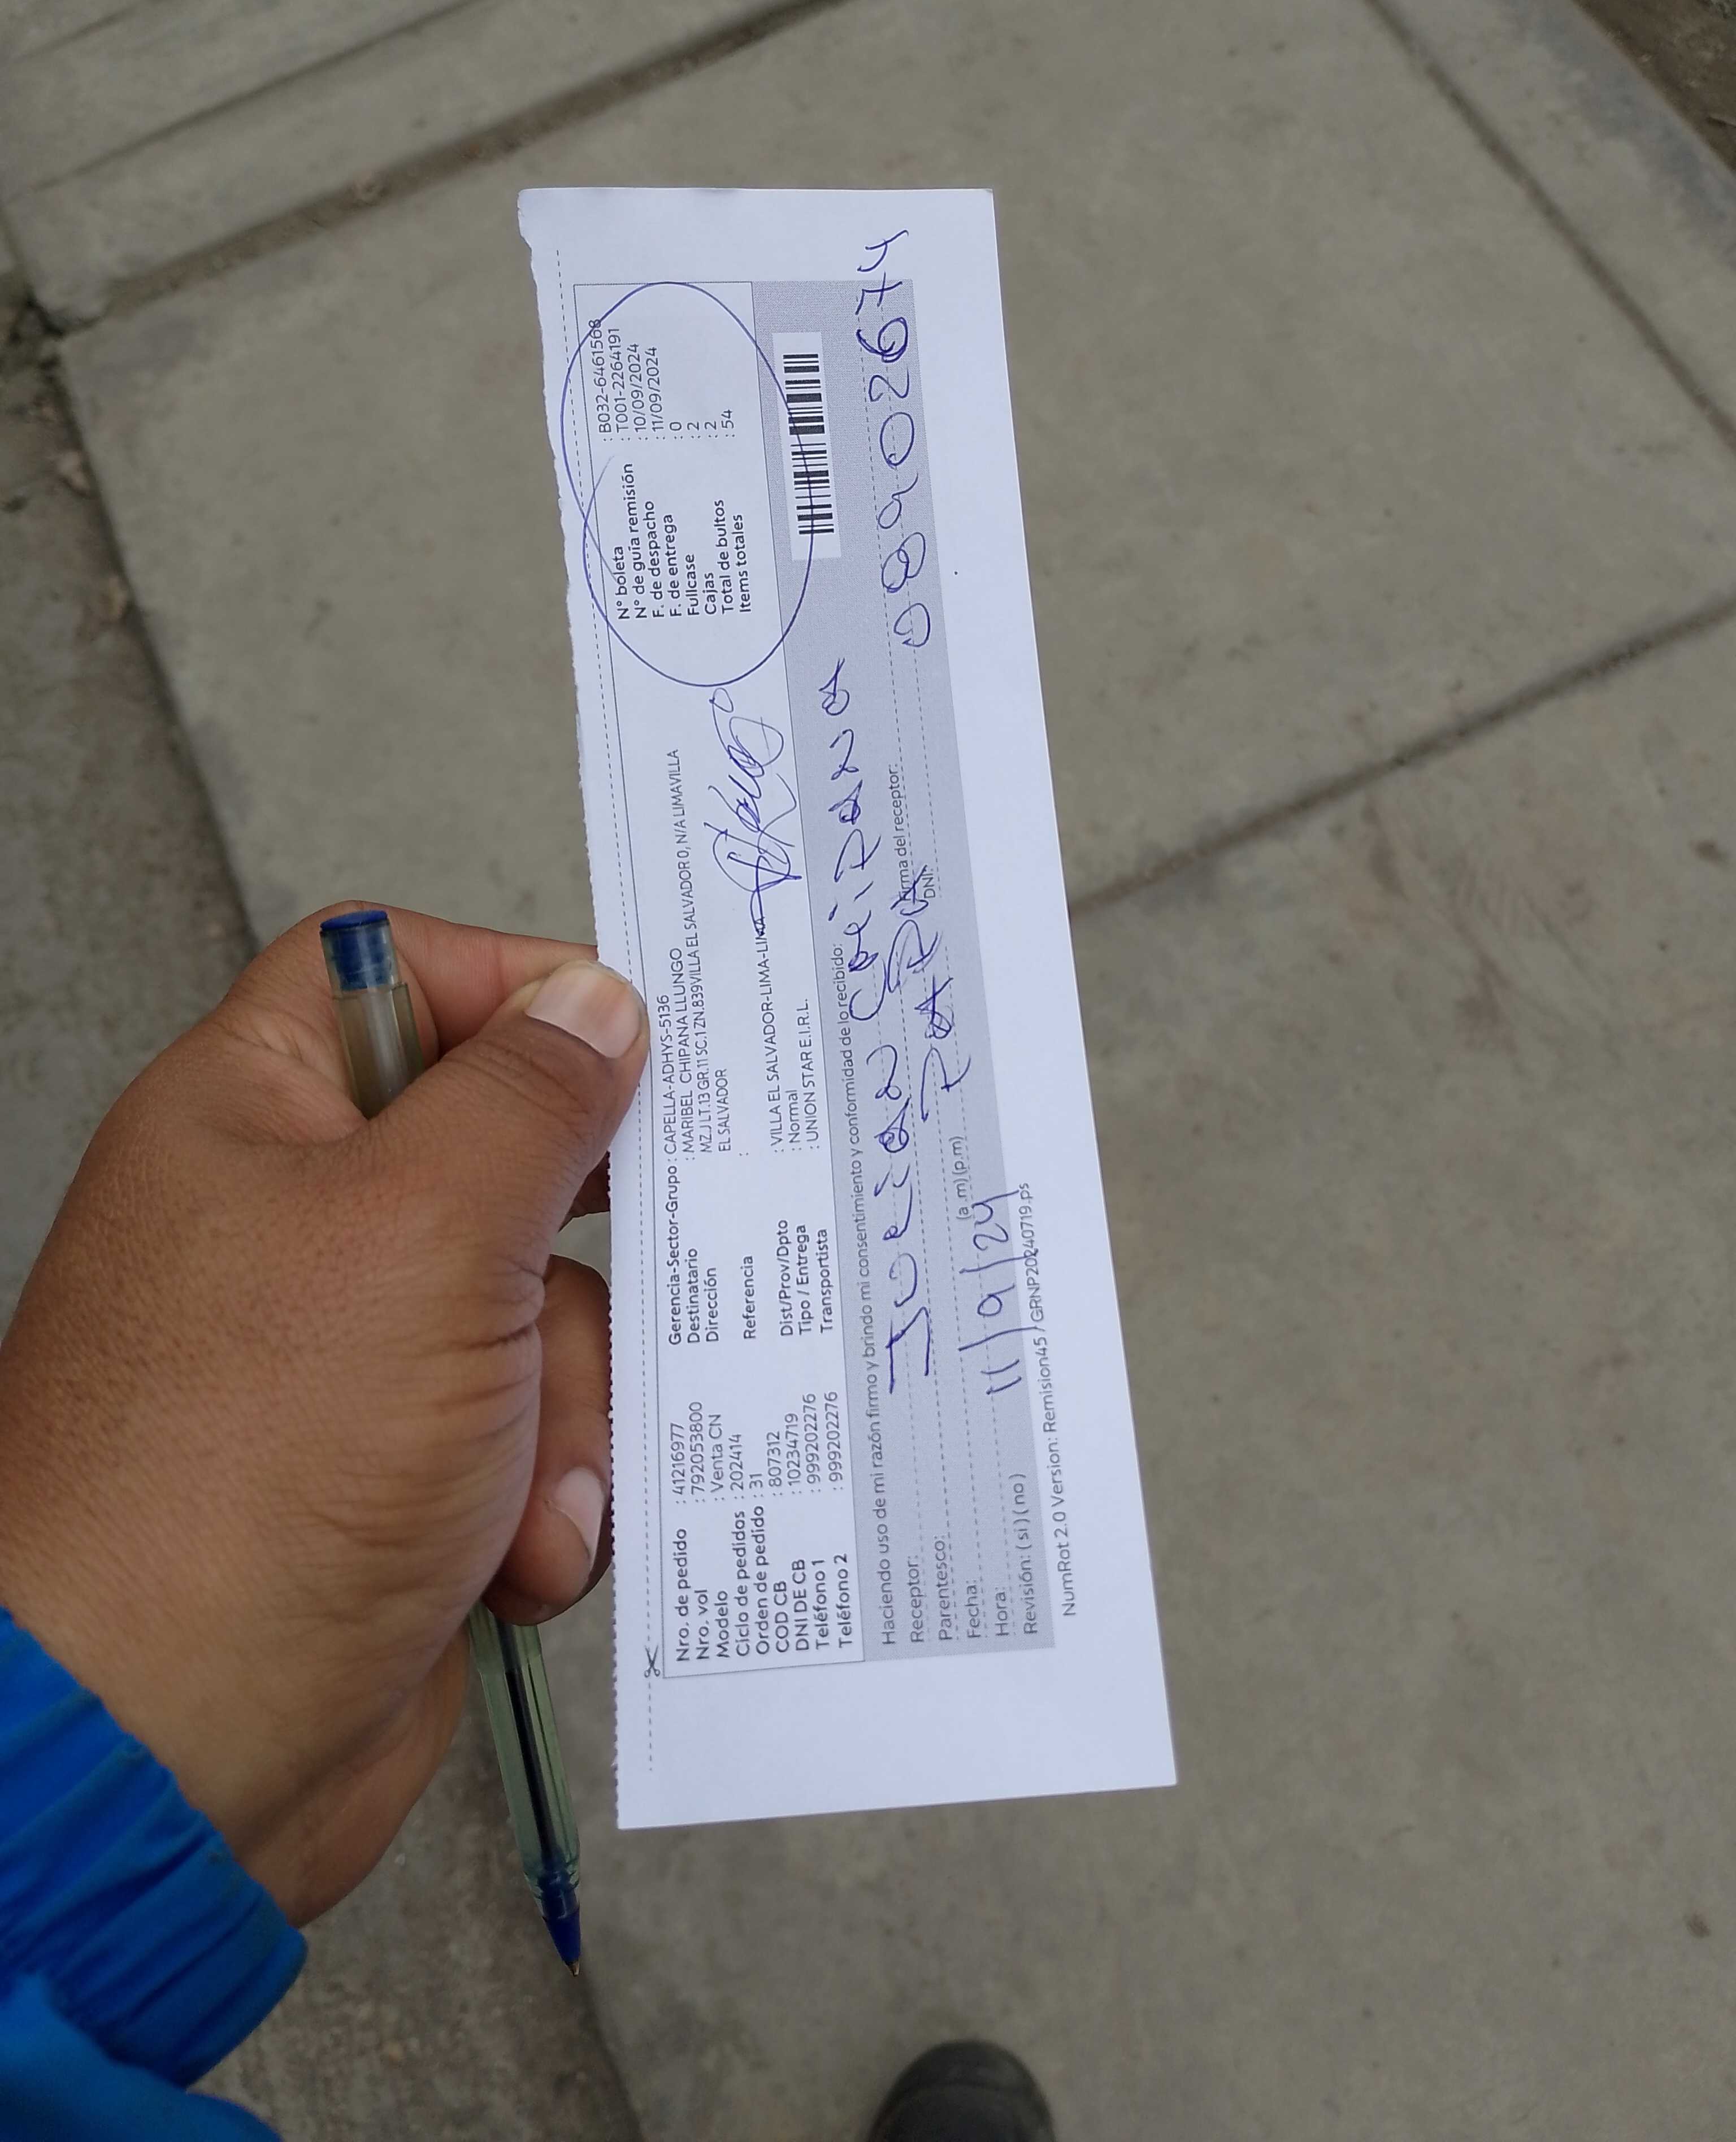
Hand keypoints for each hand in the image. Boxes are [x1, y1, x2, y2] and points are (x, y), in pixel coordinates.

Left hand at [0, 905, 646, 1925]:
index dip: (517, 987)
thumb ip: (527, 1098)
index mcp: (256, 1116)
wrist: (168, 1754)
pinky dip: (551, 1490)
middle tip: (651, 1261)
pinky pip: (540, 1433)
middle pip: (505, 1155)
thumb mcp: (423, 1232)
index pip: (398, 973)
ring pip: (544, 1313)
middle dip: (576, 1248)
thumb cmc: (250, 1475)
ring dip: (571, 1403)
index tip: (629, 1045)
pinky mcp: (406, 1473)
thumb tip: (595, 1003)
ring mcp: (354, 1356)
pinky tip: (516, 1551)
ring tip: (526, 1484)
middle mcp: (300, 1222)